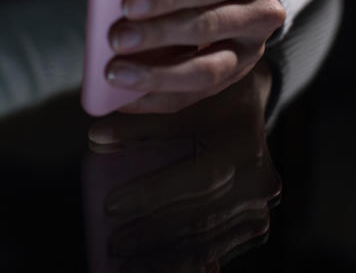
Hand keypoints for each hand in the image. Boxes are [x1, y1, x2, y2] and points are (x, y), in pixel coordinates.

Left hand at [84, 63, 278, 270]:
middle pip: (200, 219)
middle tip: (113, 244)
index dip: (152, 196)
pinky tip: (154, 266)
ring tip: (126, 262)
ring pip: (208, 242)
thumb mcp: (180, 101)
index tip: (111, 206)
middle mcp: (257, 182)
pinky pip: (216, 249)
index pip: (197, 180)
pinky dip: (185, 261)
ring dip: (165, 257)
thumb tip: (96, 138)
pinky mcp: (255, 226)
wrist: (251, 106)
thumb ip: (142, 122)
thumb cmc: (209, 99)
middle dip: (152, 235)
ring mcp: (259, 208)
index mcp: (243, 147)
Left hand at [105, 0, 285, 112]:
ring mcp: (249, 54)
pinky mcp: (233, 81)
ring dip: (157, 77)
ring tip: (115, 75)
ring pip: (206, 73)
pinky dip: (158, 100)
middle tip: (114, 37)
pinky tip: (125, 99)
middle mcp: (262, 16)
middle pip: (207, 28)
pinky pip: (195, 98)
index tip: (128, 2)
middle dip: (157, 35)